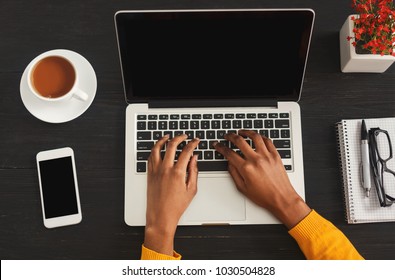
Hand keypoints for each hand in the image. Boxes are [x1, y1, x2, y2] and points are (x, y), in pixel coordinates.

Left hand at [144, 134, 199, 254]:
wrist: (160, 216)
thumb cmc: (176, 206)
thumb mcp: (191, 189)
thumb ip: (194, 171)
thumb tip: (195, 158)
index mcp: (178, 173)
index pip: (186, 151)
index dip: (192, 143)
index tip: (196, 141)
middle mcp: (165, 169)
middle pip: (171, 145)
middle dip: (179, 137)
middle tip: (184, 136)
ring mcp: (155, 171)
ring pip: (157, 148)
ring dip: (163, 140)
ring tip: (168, 136)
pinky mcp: (149, 174)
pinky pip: (150, 157)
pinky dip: (154, 150)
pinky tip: (158, 148)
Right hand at [213, 130, 309, 228]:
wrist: (282, 199)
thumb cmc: (264, 196)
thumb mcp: (243, 188)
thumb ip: (234, 173)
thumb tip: (229, 163)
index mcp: (246, 168)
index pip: (229, 153)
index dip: (221, 147)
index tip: (217, 145)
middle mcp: (256, 160)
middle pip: (240, 141)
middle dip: (230, 136)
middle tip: (227, 135)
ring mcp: (267, 156)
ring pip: (255, 137)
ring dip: (246, 132)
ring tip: (241, 132)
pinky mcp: (275, 155)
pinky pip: (267, 141)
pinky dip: (260, 137)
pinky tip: (256, 137)